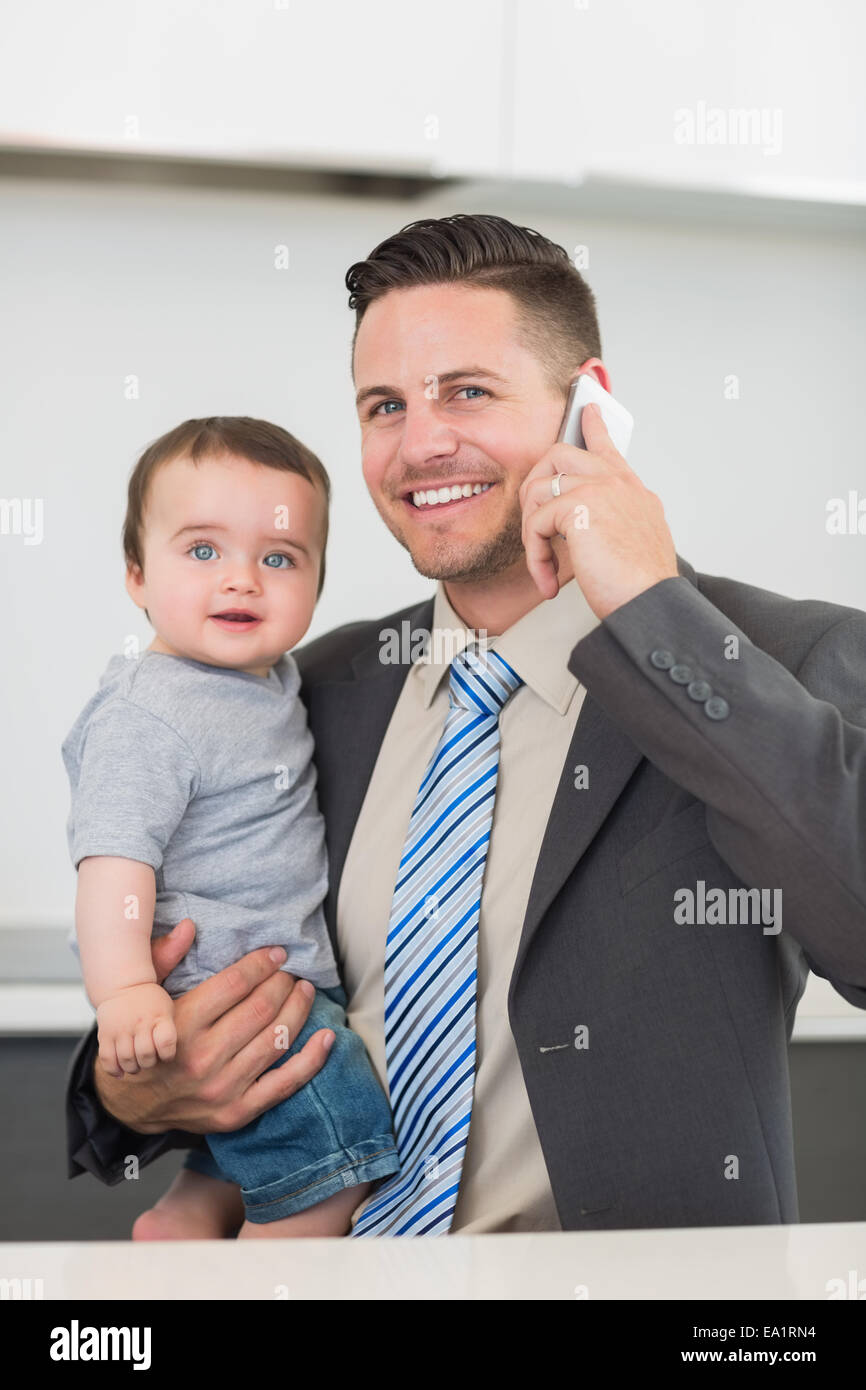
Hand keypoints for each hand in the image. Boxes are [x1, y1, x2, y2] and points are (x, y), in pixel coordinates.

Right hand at [93, 922, 330, 1135]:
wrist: (128, 1106)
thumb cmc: (142, 1043)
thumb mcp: (141, 998)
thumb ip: (163, 959)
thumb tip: (191, 926)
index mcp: (181, 1026)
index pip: (236, 984)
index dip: (262, 963)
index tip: (276, 952)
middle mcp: (204, 1057)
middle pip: (261, 1008)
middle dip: (282, 982)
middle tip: (289, 972)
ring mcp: (223, 1088)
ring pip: (276, 1039)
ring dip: (298, 1008)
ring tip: (305, 990)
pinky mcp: (237, 1112)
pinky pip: (285, 1083)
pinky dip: (312, 1059)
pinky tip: (327, 1036)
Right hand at [96, 982, 176, 1077]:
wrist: (124, 986)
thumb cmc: (151, 1003)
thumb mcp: (167, 1009)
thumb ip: (170, 1030)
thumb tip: (171, 1060)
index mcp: (159, 1016)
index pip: (166, 1042)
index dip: (167, 1054)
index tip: (165, 1055)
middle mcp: (140, 1022)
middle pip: (145, 1054)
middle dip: (148, 1063)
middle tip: (148, 1061)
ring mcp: (121, 1028)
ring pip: (126, 1059)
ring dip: (132, 1068)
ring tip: (136, 1066)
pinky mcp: (105, 1033)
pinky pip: (107, 1058)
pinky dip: (114, 1070)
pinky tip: (121, 1072)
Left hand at [518, 402, 678, 618]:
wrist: (651, 603)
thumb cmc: (641, 586)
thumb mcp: (632, 545)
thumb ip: (612, 523)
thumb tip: (581, 524)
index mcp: (633, 492)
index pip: (609, 448)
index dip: (594, 427)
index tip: (587, 408)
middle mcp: (618, 484)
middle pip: (559, 454)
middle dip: (534, 485)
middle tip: (533, 522)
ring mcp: (601, 489)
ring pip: (539, 488)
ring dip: (532, 531)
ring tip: (543, 563)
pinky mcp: (580, 506)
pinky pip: (535, 523)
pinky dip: (535, 556)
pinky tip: (547, 579)